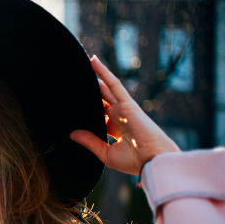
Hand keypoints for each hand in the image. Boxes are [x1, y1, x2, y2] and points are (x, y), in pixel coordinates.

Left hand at [70, 56, 179, 175]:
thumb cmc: (133, 161)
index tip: (73, 108)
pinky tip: (93, 62)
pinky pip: (114, 84)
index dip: (89, 112)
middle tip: (74, 86)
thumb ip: (90, 141)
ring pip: (106, 89)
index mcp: (117, 130)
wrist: (151, 161)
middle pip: (102, 101)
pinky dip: (104, 72)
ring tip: (82, 67)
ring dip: (96, 78)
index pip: (100, 117)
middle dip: (91, 94)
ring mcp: (124, 108)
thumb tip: (73, 134)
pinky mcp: (127, 103)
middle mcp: (120, 117)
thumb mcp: (105, 152)